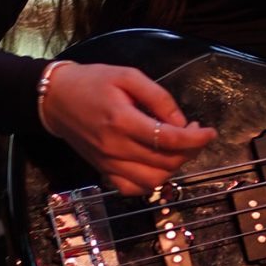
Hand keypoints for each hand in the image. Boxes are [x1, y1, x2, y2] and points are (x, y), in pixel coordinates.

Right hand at [39, 60, 214, 194]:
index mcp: (122, 120)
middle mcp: (115, 148)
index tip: (209, 131)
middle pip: (166, 162)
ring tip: (176, 147)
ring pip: (154, 180)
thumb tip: (181, 122)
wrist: (55, 99)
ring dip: (174, 167)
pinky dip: (152, 182)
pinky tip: (156, 164)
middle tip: (192, 132)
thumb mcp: (127, 76)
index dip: (196, 139)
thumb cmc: (92, 82)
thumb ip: (158, 98)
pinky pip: (134, 189)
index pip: (169, 140)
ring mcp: (109, 164)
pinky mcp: (103, 171)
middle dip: (189, 150)